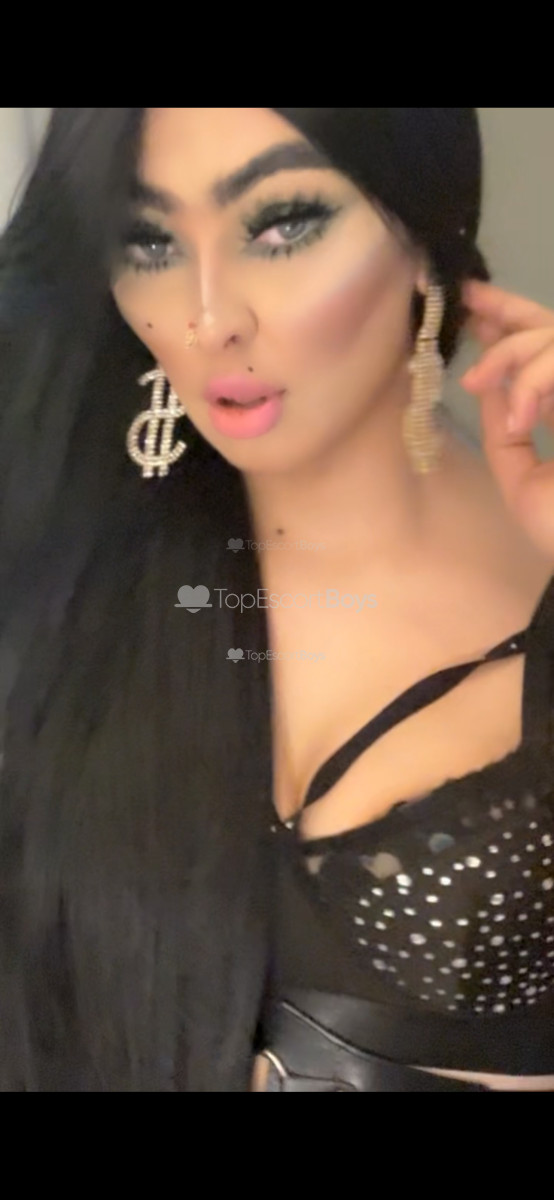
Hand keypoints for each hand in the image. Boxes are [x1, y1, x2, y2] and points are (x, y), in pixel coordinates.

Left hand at [459, 279, 553, 560]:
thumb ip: (504, 429)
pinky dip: (536, 382)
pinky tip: (521, 415)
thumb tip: (488, 381)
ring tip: (477, 383)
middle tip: (468, 304)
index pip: (543, 349)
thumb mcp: (520, 476)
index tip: (473, 306)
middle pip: (553, 325)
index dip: (509, 321)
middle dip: (507, 307)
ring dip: (512, 354)